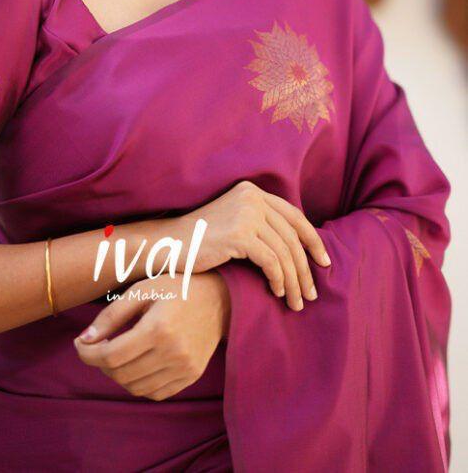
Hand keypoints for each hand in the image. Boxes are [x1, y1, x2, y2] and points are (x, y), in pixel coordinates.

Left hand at [72, 271, 226, 400]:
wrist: (219, 298)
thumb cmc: (177, 287)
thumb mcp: (142, 290)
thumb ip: (111, 315)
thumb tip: (85, 339)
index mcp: (158, 328)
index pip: (111, 356)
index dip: (88, 354)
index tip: (80, 344)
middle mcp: (173, 353)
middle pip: (121, 374)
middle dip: (100, 363)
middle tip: (96, 346)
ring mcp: (184, 368)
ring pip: (136, 388)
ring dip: (118, 375)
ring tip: (116, 354)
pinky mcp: (191, 376)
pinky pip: (155, 393)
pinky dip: (138, 384)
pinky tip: (136, 364)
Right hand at [174, 180, 331, 311]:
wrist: (169, 243)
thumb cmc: (201, 240)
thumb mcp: (235, 222)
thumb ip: (261, 225)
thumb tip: (298, 250)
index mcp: (253, 192)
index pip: (295, 216)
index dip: (313, 241)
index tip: (324, 264)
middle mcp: (252, 198)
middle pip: (292, 237)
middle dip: (305, 268)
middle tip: (310, 293)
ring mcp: (246, 214)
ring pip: (284, 252)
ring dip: (294, 281)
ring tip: (296, 301)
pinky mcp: (239, 234)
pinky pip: (271, 261)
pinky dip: (278, 280)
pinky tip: (277, 292)